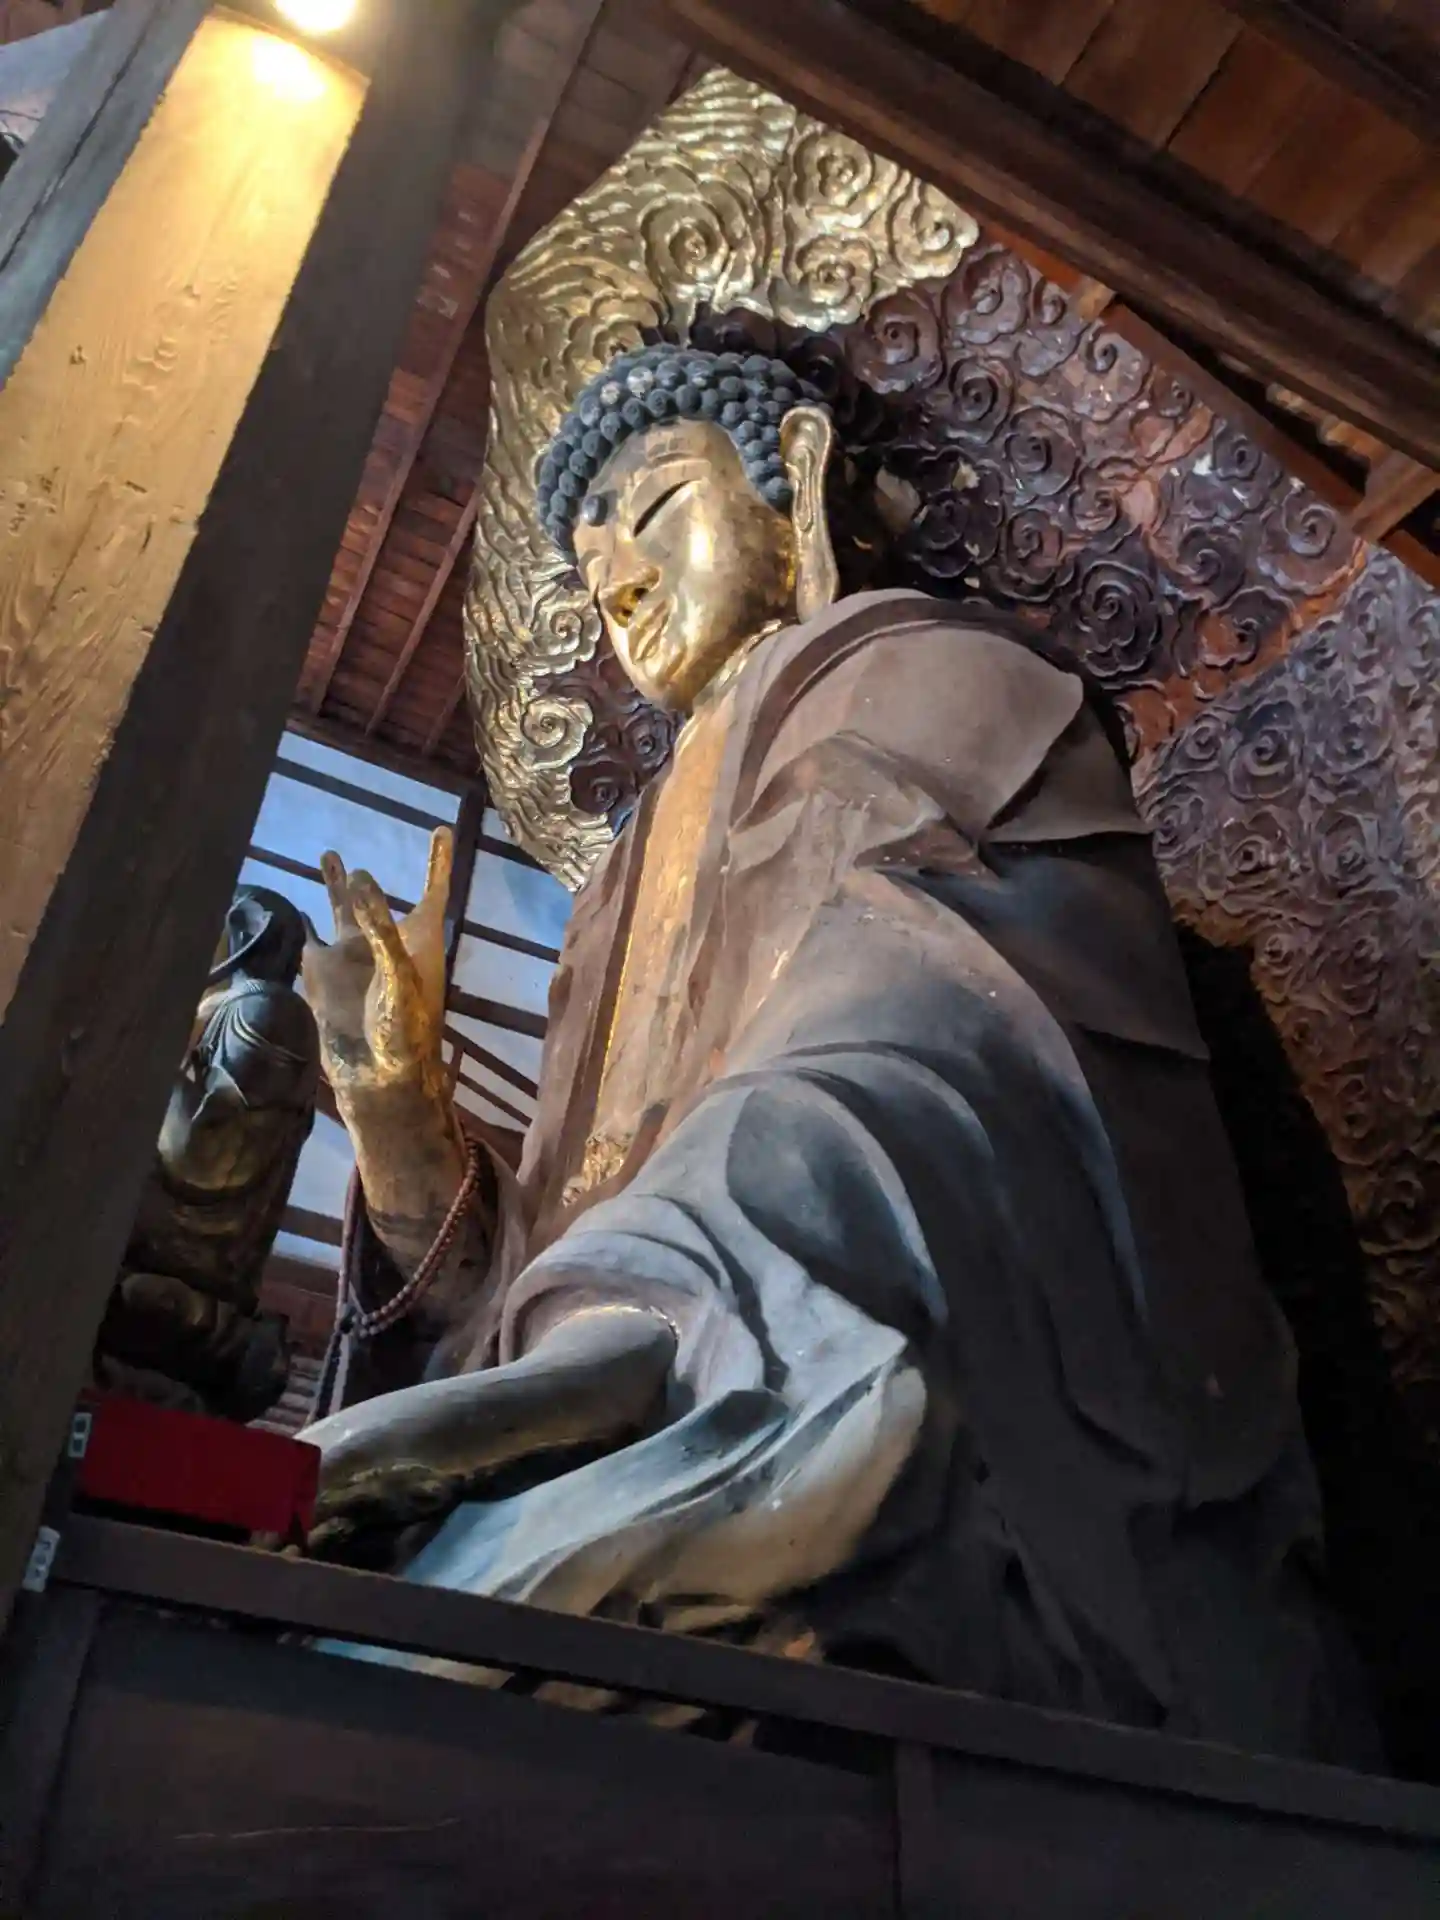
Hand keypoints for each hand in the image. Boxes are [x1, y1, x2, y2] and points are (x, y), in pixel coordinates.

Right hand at [302, 827, 452, 1101]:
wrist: (378, 1078)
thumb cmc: (405, 1027)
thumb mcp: (399, 971)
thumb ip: (380, 925)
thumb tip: (360, 879)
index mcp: (418, 941)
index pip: (433, 891)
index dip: (437, 862)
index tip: (442, 830)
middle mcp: (384, 945)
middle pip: (377, 902)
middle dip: (366, 883)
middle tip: (348, 853)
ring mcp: (352, 961)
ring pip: (341, 913)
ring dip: (336, 888)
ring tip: (329, 857)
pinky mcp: (324, 977)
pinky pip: (310, 941)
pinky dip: (302, 925)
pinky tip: (295, 914)